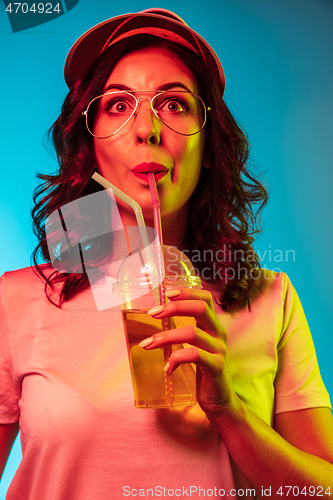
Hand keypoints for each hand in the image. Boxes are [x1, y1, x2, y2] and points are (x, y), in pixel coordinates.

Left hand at [139, 288, 236, 419]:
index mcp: (213, 326)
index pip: (205, 299)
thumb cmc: (205, 371)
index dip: (187, 292)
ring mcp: (219, 350)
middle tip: (152, 313)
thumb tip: (160, 316)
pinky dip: (176, 359)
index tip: (167, 293)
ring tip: (147, 344)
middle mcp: (219, 334)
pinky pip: (194, 356)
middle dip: (174, 308)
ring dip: (165, 337)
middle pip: (200, 308)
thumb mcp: (198, 346)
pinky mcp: (216, 367)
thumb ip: (187, 331)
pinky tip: (167, 368)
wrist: (221, 401)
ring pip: (192, 333)